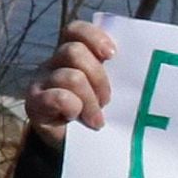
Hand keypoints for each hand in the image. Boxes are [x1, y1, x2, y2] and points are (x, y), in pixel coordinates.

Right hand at [25, 19, 115, 141]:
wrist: (77, 147)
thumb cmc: (98, 112)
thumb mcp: (110, 88)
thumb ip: (116, 72)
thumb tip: (143, 61)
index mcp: (72, 54)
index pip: (75, 30)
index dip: (94, 37)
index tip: (112, 55)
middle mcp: (53, 63)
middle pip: (74, 52)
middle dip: (98, 77)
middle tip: (107, 101)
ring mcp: (41, 82)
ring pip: (71, 76)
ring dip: (89, 100)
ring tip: (96, 118)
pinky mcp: (34, 103)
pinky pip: (57, 97)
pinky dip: (72, 107)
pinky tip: (77, 117)